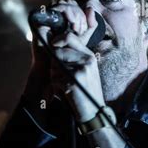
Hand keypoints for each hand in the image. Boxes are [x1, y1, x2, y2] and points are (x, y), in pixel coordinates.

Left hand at [45, 0, 104, 121]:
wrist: (93, 110)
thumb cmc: (85, 90)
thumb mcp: (85, 69)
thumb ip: (74, 56)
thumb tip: (55, 45)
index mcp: (89, 55)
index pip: (70, 37)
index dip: (58, 40)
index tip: (53, 45)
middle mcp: (87, 59)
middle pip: (59, 52)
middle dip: (54, 64)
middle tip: (62, 76)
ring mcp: (81, 69)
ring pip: (55, 66)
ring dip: (55, 77)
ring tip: (66, 85)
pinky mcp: (74, 80)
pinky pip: (55, 78)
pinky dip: (56, 87)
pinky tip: (66, 92)